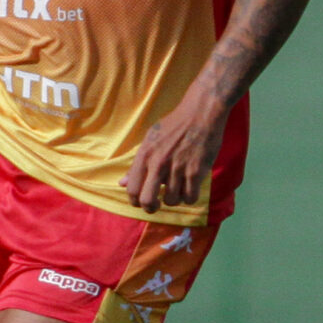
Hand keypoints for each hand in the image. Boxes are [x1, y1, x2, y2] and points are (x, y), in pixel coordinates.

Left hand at [123, 92, 226, 212]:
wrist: (201, 113)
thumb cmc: (174, 124)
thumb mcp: (150, 139)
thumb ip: (137, 164)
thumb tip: (122, 183)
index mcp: (145, 155)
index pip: (133, 189)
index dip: (135, 202)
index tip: (141, 202)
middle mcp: (159, 164)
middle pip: (148, 201)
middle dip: (151, 208)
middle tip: (157, 205)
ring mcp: (178, 169)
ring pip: (172, 201)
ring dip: (174, 199)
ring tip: (177, 190)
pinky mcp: (196, 172)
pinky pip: (190, 198)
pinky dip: (190, 197)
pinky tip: (190, 188)